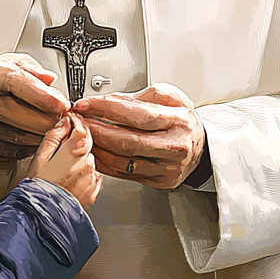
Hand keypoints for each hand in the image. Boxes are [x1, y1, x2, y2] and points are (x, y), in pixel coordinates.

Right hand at [0, 53, 69, 159]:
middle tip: (65, 116)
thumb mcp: (17, 63)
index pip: (20, 86)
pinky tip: (40, 136)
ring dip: (44, 134)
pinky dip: (33, 146)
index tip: (63, 104)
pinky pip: (17, 150)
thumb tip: (49, 79)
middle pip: (24, 116)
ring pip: (23, 137)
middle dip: (51, 118)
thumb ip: (35, 70)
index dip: (45, 97)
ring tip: (55, 126)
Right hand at [27, 114, 102, 207]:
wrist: (43, 217)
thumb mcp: (40, 158)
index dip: (76, 122)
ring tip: (61, 170)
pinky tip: (69, 181)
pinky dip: (84, 175)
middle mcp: (87, 163)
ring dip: (79, 160)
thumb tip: (64, 122)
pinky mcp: (94, 190)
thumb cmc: (37, 189)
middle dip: (75, 142)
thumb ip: (54, 137)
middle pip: (87, 142)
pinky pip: (92, 175)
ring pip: (89, 159)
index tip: (70, 120)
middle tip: (61, 149)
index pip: (82, 127)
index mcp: (74, 151)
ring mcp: (92, 178)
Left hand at [72, 83, 207, 189]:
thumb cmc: (180, 119)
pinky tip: (95, 152)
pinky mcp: (159, 182)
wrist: (201, 147)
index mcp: (177, 120)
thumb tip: (106, 100)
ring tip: (82, 135)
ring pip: (123, 162)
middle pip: (128, 142)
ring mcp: (167, 167)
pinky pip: (124, 174)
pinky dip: (105, 163)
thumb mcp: (166, 97)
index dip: (107, 109)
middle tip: (78, 121)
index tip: (86, 104)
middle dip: (97, 130)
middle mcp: (174, 146)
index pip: (138, 115)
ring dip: (97, 148)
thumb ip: (136, 98)